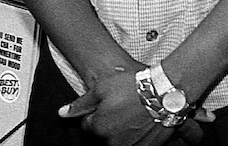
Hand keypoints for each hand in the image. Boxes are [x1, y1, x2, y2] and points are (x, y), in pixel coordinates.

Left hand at [60, 70, 203, 145]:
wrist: (166, 92)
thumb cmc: (134, 87)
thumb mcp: (102, 88)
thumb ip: (81, 104)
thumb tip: (62, 114)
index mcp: (98, 128)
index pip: (87, 126)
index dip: (96, 114)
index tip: (107, 104)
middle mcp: (112, 142)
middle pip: (103, 135)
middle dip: (109, 123)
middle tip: (122, 107)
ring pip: (119, 140)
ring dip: (122, 130)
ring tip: (134, 114)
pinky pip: (136, 144)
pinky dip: (137, 136)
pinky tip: (143, 122)